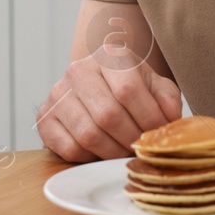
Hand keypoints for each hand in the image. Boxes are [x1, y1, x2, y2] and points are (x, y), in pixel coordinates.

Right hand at [36, 52, 181, 161]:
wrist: (96, 87)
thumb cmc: (129, 87)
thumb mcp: (154, 85)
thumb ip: (167, 99)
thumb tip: (170, 118)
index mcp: (108, 56)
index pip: (128, 90)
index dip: (148, 119)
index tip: (158, 135)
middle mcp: (78, 70)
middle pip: (108, 115)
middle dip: (131, 139)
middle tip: (141, 148)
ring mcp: (57, 94)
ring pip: (88, 134)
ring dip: (113, 152)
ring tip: (125, 151)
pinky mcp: (45, 118)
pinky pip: (69, 148)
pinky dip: (90, 157)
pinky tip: (100, 151)